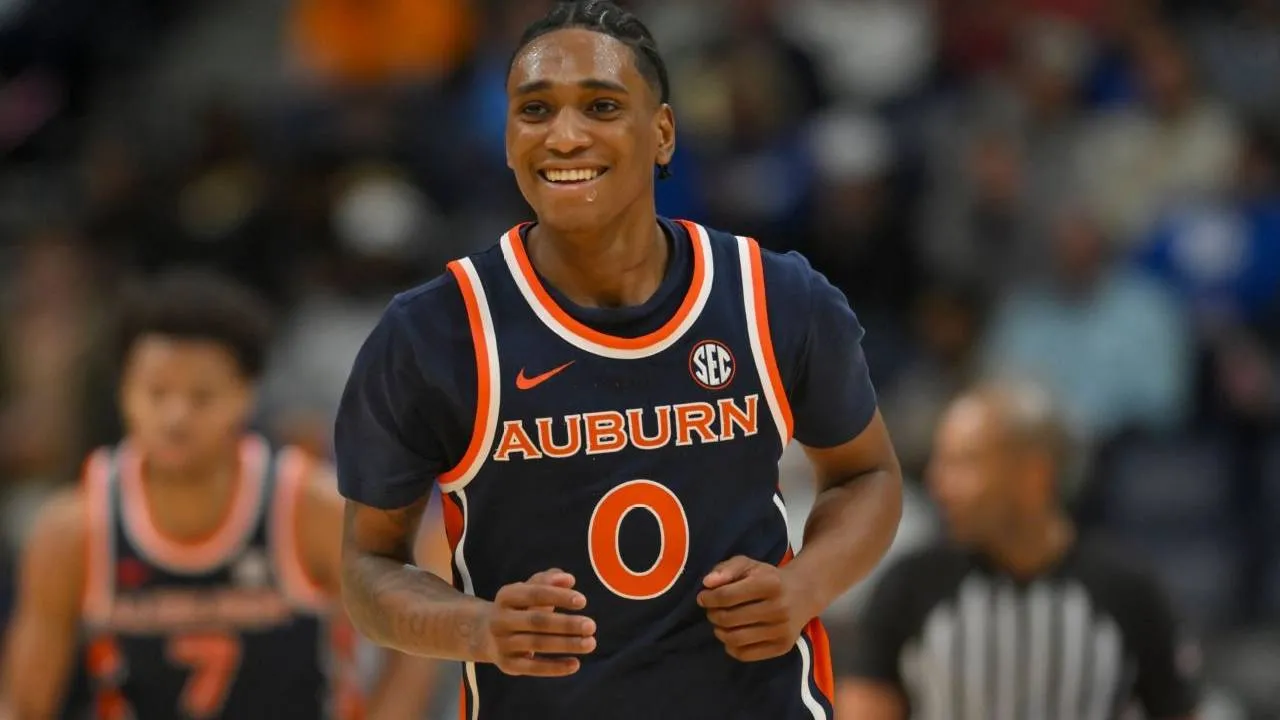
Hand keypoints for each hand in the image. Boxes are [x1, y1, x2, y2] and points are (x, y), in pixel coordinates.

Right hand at [482, 569, 596, 676]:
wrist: (486, 635)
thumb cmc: (519, 608)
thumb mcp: (529, 590)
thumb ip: (549, 580)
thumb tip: (569, 580)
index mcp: (506, 596)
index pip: (534, 593)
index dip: (558, 596)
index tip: (583, 601)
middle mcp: (500, 619)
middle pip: (536, 621)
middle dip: (566, 624)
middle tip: (591, 626)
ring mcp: (502, 643)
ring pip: (537, 644)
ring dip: (566, 644)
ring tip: (590, 643)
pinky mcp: (507, 665)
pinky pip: (533, 667)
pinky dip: (555, 667)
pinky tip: (575, 664)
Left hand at [697, 555, 813, 661]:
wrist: (803, 594)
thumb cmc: (769, 578)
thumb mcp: (748, 565)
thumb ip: (726, 569)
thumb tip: (707, 583)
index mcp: (769, 583)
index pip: (727, 596)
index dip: (708, 598)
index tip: (703, 598)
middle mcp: (779, 607)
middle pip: (729, 618)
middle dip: (713, 615)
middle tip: (712, 611)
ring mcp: (782, 629)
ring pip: (736, 639)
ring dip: (720, 632)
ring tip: (720, 624)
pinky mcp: (783, 646)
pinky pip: (747, 654)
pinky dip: (731, 647)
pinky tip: (732, 636)